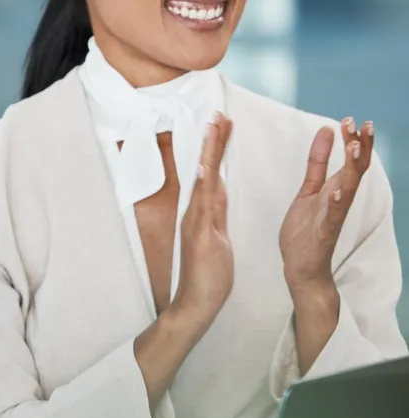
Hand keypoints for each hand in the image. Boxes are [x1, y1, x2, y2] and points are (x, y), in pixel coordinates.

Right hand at [169, 114, 234, 329]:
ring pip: (204, 182)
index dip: (218, 148)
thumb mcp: (217, 237)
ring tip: (213, 129)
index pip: (213, 174)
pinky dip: (202, 185)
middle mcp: (196, 213)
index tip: (223, 124)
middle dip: (213, 141)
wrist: (196, 304)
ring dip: (208, 154)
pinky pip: (202, 206)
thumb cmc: (208, 276)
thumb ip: (216, 212)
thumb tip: (218, 189)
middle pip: (206, 170)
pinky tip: (205, 167)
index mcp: (204, 213)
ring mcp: (195, 223)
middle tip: (219, 113)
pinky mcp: (198, 236)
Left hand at [279, 118, 372, 297]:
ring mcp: (333, 216)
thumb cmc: (306, 230)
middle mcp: (339, 200)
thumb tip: (326, 131)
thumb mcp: (309, 190)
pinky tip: (337, 190)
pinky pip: (332, 216)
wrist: (301, 267)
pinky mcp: (324, 232)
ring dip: (352, 168)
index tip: (352, 119)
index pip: (350, 161)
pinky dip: (335, 203)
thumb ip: (318, 163)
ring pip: (348, 189)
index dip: (353, 140)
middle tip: (362, 124)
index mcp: (336, 189)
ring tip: (353, 147)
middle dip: (359, 147)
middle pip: (355, 170)